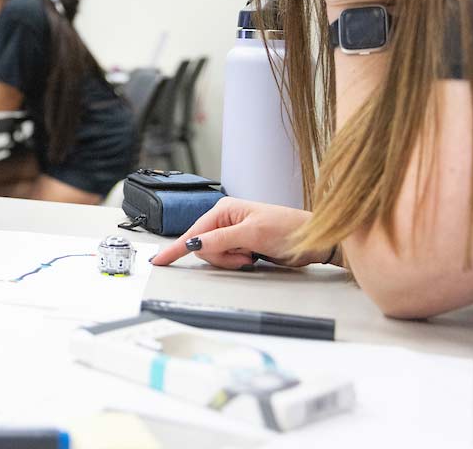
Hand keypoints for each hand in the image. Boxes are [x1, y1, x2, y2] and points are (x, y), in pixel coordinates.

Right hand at [151, 198, 328, 269]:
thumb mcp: (253, 234)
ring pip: (213, 256)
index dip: (175, 248)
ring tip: (251, 256)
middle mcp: (225, 220)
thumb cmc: (289, 229)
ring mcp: (232, 234)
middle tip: (244, 256)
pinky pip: (226, 260)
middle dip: (220, 257)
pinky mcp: (241, 246)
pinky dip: (236, 263)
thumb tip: (195, 244)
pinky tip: (252, 258)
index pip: (193, 232)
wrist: (314, 240)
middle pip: (202, 247)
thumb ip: (222, 240)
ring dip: (230, 261)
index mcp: (224, 209)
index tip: (159, 260)